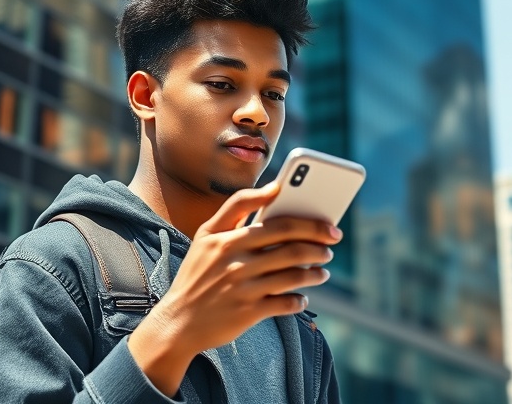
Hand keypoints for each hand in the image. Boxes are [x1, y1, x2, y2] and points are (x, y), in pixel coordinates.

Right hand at [129, 182, 341, 395]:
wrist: (178, 321)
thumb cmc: (198, 273)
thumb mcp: (206, 236)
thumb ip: (236, 210)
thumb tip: (274, 189)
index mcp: (224, 238)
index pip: (272, 219)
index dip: (302, 217)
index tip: (325, 217)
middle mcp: (234, 260)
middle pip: (289, 245)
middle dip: (318, 241)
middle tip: (333, 241)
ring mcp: (242, 287)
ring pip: (293, 274)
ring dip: (315, 271)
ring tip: (323, 269)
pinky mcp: (248, 312)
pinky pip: (286, 303)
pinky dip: (300, 300)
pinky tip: (302, 297)